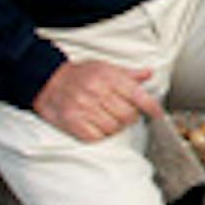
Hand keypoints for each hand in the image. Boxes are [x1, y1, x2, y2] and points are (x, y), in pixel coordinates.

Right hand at [32, 59, 161, 141]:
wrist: (47, 81)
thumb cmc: (79, 75)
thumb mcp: (105, 67)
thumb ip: (128, 74)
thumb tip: (149, 74)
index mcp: (108, 77)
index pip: (138, 95)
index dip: (151, 107)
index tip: (157, 114)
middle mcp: (97, 91)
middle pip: (128, 116)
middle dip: (130, 118)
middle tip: (123, 114)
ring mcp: (84, 107)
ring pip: (114, 128)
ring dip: (115, 127)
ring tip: (108, 119)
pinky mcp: (72, 122)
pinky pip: (96, 137)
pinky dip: (100, 135)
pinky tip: (96, 126)